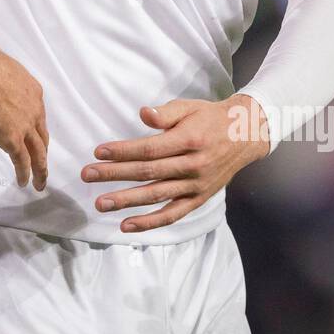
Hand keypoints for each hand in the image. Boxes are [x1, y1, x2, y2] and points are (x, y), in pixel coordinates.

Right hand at [0, 42, 48, 191]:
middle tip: (43, 165)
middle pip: (42, 137)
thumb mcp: (2, 70)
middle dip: (43, 153)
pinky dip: (25, 174)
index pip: (38, 116)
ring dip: (40, 170)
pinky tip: (25, 182)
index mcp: (33, 92)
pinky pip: (22, 161)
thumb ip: (4, 83)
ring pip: (38, 154)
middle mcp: (34, 110)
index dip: (36, 130)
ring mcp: (25, 126)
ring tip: (40, 182)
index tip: (34, 139)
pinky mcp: (13, 139)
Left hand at [81, 94, 269, 233]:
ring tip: (100, 203)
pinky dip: (149, 223)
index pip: (150, 149)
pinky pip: (172, 215)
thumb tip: (143, 114)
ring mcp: (196, 186)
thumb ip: (165, 113)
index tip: (98, 152)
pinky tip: (126, 226)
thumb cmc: (210, 118)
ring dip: (126, 201)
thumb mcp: (190, 107)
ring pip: (156, 196)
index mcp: (189, 140)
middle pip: (148, 172)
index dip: (123, 151)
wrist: (246, 135)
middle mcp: (193, 166)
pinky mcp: (198, 199)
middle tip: (87, 175)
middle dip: (114, 174)